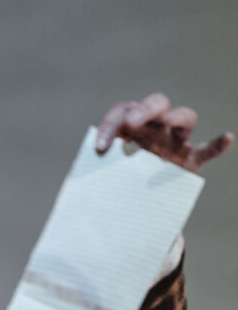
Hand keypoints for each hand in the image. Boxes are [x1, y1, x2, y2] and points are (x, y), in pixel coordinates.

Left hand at [95, 92, 233, 171]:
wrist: (134, 206)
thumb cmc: (116, 184)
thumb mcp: (104, 176)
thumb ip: (98, 169)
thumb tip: (86, 175)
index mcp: (131, 129)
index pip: (123, 112)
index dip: (111, 125)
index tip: (100, 147)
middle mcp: (154, 130)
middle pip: (157, 104)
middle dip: (144, 109)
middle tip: (132, 123)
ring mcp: (174, 144)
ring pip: (184, 118)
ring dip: (176, 117)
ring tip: (167, 121)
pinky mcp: (189, 162)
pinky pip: (206, 150)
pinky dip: (217, 145)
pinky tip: (227, 138)